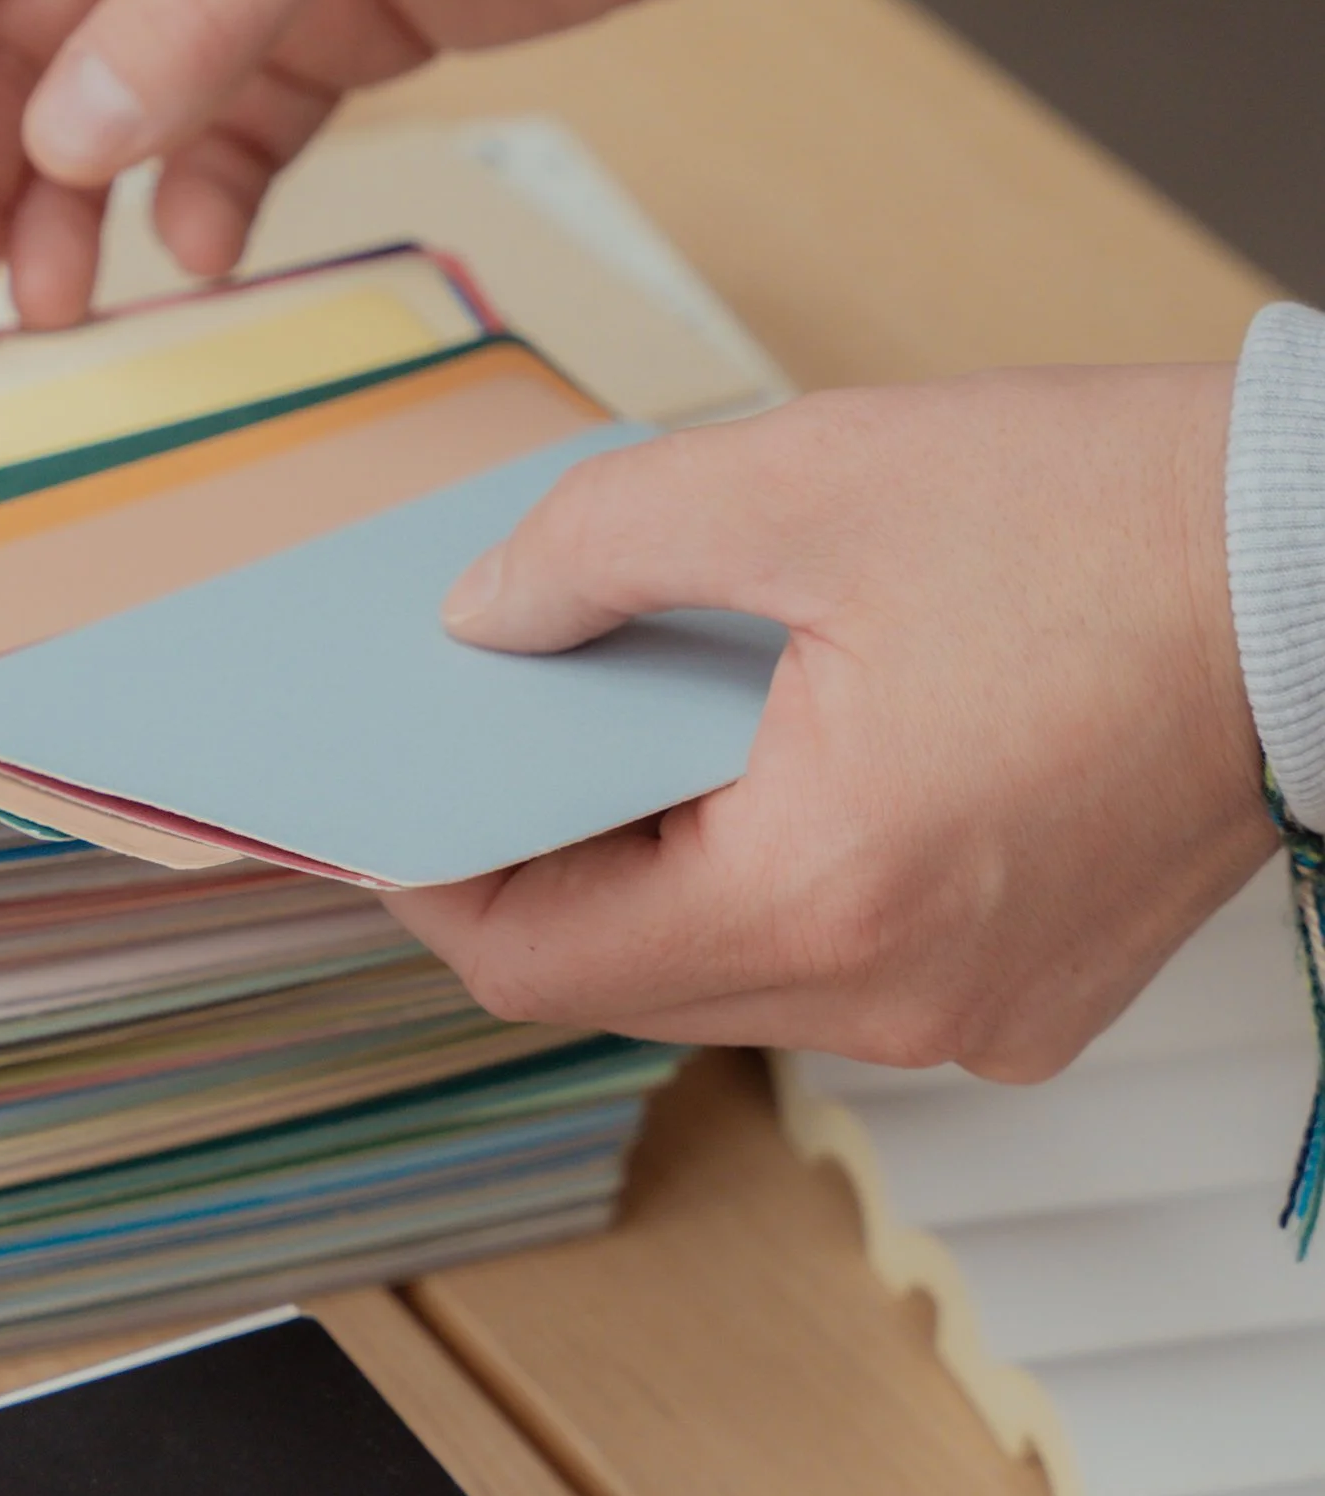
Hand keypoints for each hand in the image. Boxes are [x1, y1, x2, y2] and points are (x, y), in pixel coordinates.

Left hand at [394, 364, 1268, 1076]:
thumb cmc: (1108, 515)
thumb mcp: (799, 480)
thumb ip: (593, 549)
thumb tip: (480, 620)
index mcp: (827, 893)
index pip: (539, 962)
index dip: (432, 880)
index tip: (387, 796)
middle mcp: (900, 998)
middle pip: (631, 977)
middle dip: (548, 857)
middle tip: (500, 730)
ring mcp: (978, 1015)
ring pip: (737, 970)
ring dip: (668, 859)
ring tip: (643, 715)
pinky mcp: (1036, 993)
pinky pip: (846, 956)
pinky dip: (784, 869)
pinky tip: (780, 748)